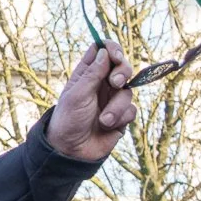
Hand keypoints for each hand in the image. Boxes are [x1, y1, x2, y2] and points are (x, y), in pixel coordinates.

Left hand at [46, 40, 138, 162]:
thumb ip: (93, 73)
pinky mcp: (121, 115)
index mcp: (86, 74)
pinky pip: (131, 109)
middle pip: (121, 66)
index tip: (115, 55)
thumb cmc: (69, 120)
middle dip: (122, 72)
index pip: (101, 51)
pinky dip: (121, 117)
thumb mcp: (77, 95)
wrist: (72, 151)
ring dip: (117, 105)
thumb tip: (104, 51)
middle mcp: (100, 84)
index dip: (111, 49)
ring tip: (103, 119)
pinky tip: (108, 125)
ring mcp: (112, 99)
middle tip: (115, 82)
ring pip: (127, 91)